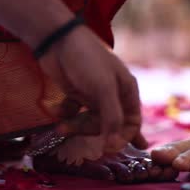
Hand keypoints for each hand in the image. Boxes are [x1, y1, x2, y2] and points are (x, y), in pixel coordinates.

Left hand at [38, 25, 146, 151]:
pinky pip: (76, 114)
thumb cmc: (87, 61)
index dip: (122, 137)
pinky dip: (67, 115)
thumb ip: (112, 118)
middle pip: (109, 126)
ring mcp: (94, 96)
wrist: (57, 40)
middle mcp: (113, 96)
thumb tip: (115, 146)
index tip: (108, 148)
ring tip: (61, 128)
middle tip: (74, 131)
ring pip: (90, 122)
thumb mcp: (103, 89)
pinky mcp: (77, 95)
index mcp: (127, 91)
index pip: (132, 123)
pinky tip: (58, 113)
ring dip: (76, 126)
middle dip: (92, 131)